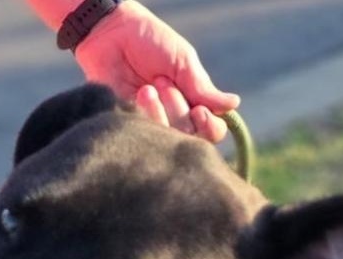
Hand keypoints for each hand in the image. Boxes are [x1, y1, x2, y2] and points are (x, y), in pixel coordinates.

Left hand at [73, 1, 238, 142]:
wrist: (109, 33)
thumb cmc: (148, 41)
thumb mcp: (181, 61)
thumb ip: (203, 88)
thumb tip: (234, 104)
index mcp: (192, 104)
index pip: (212, 132)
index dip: (209, 127)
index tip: (199, 111)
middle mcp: (174, 120)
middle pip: (190, 138)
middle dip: (179, 111)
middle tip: (163, 83)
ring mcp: (151, 126)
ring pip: (167, 140)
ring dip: (161, 112)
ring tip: (148, 87)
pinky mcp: (129, 127)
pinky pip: (144, 136)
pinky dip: (144, 114)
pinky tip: (137, 93)